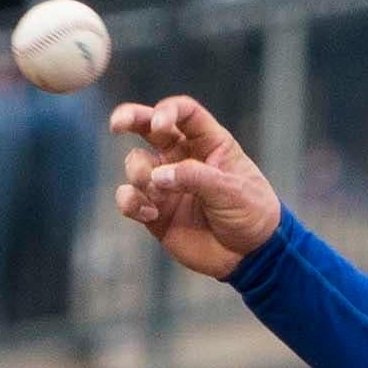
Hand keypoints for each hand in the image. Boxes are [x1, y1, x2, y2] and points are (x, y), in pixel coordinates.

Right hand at [108, 94, 282, 280]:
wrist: (250, 256)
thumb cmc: (249, 213)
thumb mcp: (231, 190)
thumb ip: (195, 177)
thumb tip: (157, 176)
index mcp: (208, 143)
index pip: (184, 113)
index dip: (167, 111)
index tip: (159, 124)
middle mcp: (182, 157)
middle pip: (148, 126)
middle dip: (129, 119)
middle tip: (117, 124)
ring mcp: (165, 183)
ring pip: (136, 164)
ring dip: (138, 173)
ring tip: (155, 191)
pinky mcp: (154, 210)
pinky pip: (129, 199)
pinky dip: (131, 202)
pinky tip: (150, 214)